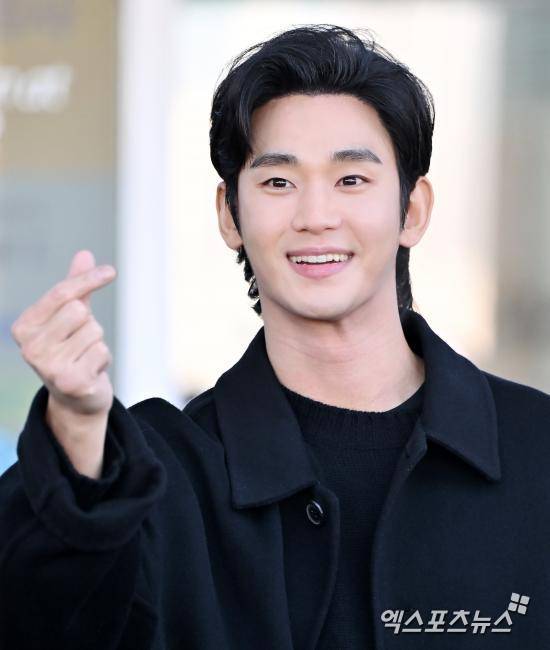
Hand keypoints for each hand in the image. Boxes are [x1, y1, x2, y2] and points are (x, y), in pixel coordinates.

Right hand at [11, 249, 116, 430]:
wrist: (76, 398)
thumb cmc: (71, 349)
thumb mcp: (71, 317)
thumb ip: (76, 287)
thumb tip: (85, 254)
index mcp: (24, 327)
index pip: (61, 293)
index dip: (89, 279)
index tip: (111, 271)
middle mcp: (30, 347)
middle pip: (79, 311)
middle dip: (89, 323)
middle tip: (80, 342)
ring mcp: (48, 367)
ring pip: (94, 332)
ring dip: (97, 344)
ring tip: (85, 358)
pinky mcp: (70, 381)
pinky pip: (102, 351)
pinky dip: (103, 360)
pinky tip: (90, 371)